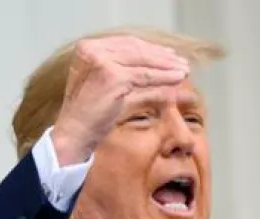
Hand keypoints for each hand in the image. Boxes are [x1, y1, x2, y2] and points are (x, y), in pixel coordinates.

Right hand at [52, 36, 189, 165]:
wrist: (75, 134)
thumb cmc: (90, 115)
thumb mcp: (109, 87)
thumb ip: (130, 74)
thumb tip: (161, 70)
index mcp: (88, 48)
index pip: (126, 43)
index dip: (150, 49)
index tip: (170, 55)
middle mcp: (93, 50)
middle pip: (136, 49)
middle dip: (162, 57)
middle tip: (182, 63)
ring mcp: (102, 62)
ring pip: (143, 62)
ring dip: (167, 67)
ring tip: (184, 71)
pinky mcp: (113, 77)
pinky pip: (145, 76)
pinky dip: (163, 78)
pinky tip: (176, 80)